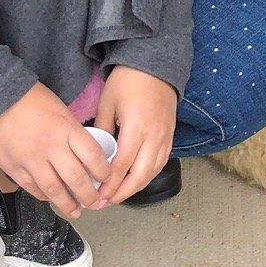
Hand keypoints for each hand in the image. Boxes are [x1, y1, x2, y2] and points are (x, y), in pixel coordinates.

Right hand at [0, 83, 109, 219]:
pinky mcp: (14, 169)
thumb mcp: (61, 110)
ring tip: (77, 211)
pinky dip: (44, 197)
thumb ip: (73, 133)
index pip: (92, 156)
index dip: (103, 172)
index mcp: (66, 129)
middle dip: (89, 196)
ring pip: (53, 190)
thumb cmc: (32, 100)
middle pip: (75, 179)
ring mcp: (30, 160)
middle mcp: (50, 147)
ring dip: (68, 204)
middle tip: (97, 203)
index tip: (107, 178)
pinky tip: (52, 199)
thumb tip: (88, 155)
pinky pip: (33, 189)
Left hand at [93, 67, 177, 206]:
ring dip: (135, 188)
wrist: (156, 64)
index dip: (109, 185)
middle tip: (104, 203)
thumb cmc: (129, 80)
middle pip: (140, 176)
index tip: (96, 196)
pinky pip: (161, 162)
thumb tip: (95, 154)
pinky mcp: (171, 135)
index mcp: (137, 128)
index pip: (122, 166)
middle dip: (121, 194)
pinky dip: (148, 175)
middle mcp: (154, 136)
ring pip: (152, 172)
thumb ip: (102, 130)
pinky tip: (135, 181)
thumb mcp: (108, 102)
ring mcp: (166, 136)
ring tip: (117, 196)